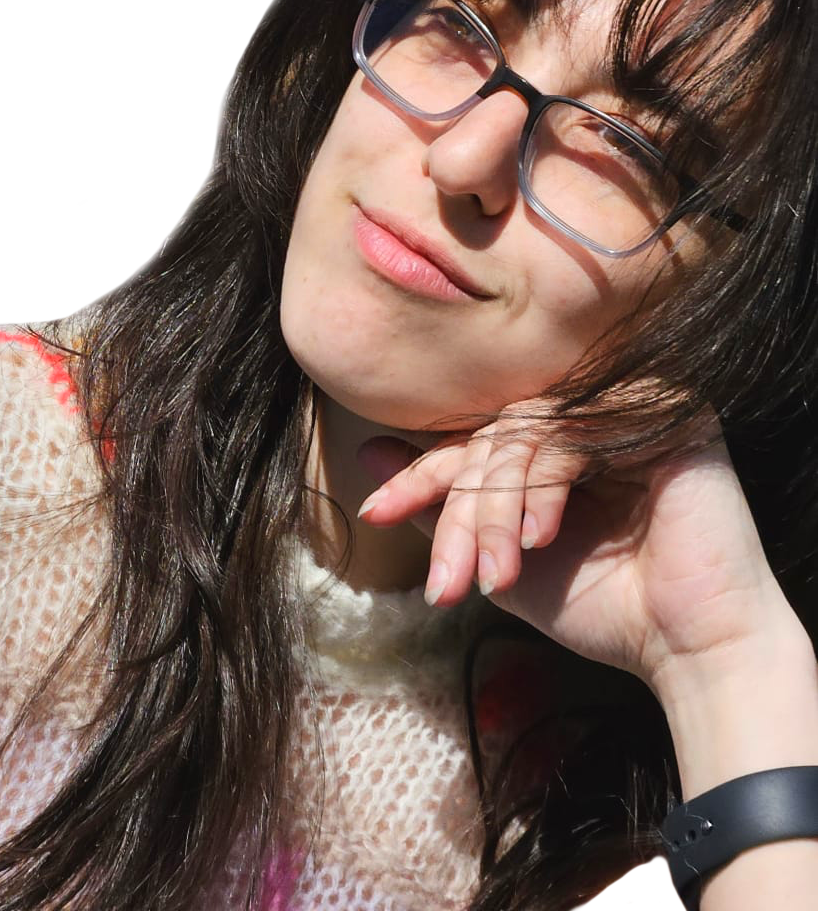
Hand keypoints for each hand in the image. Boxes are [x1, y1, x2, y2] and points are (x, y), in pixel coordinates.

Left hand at [356, 397, 796, 691]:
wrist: (690, 651)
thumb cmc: (603, 608)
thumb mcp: (501, 558)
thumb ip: (446, 507)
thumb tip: (369, 453)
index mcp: (561, 442)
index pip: (477, 443)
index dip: (421, 477)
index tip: (372, 513)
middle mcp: (594, 415)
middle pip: (494, 440)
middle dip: (459, 515)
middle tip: (443, 581)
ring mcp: (629, 408)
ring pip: (524, 436)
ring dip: (494, 514)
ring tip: (491, 579)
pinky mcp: (666, 414)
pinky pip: (572, 435)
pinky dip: (542, 491)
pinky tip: (538, 543)